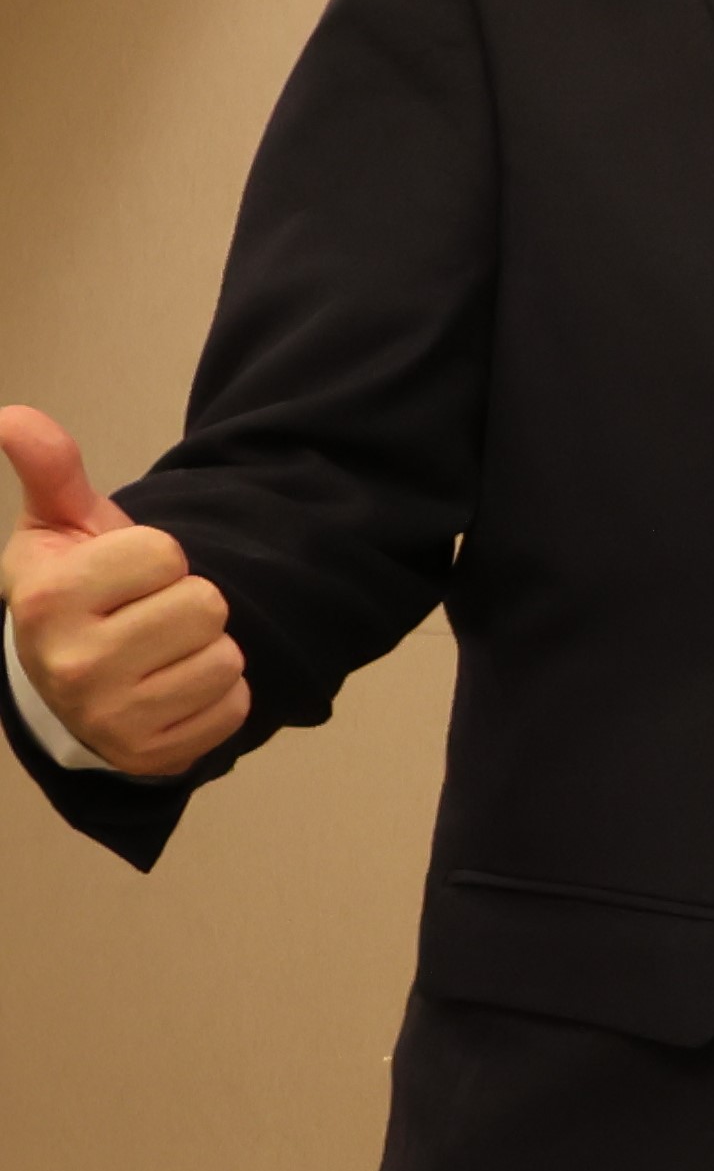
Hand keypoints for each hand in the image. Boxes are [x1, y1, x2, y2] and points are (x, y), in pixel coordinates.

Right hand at [1, 406, 243, 779]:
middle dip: (186, 602)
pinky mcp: (154, 755)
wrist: (64, 682)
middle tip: (145, 616)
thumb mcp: (56, 526)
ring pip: (226, 657)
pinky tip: (172, 688)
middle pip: (205, 606)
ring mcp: (111, 718)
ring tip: (159, 652)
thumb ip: (49, 468)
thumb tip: (13, 415)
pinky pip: (236, 705)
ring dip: (205, 648)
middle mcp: (72, 666)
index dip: (156, 558)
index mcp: (46, 601)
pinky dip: (217, 693)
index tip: (124, 576)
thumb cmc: (72, 591)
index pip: (166, 555)